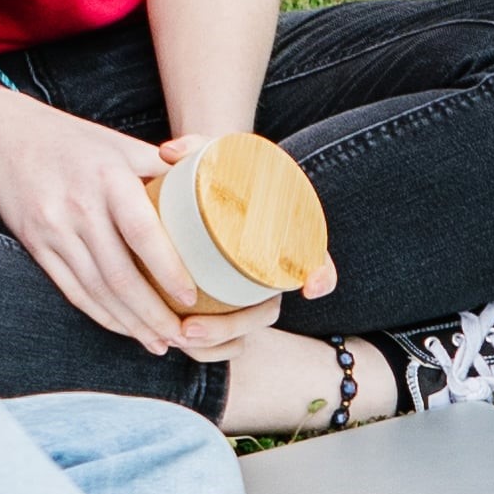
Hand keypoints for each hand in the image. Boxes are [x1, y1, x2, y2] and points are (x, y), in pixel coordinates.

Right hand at [0, 86, 230, 355]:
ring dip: (128, 323)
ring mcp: (53, 230)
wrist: (8, 137)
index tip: (190, 299)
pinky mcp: (37, 246)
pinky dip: (100, 315)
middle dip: (151, 314)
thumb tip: (219, 183)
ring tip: (159, 343)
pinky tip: (124, 329)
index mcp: (109, 178)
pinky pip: (72, 290)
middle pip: (117, 274)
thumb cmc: (79, 142)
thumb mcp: (124, 144)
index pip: (140, 232)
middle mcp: (78, 207)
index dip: (166, 270)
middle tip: (180, 337)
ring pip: (94, 290)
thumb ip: (169, 166)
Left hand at [145, 129, 327, 352]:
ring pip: (245, 333)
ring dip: (215, 345)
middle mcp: (276, 270)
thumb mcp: (213, 152)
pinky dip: (209, 348)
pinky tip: (178, 345)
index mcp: (288, 237)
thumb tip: (171, 154)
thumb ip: (196, 145)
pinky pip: (229, 338)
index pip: (318, 257)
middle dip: (230, 328)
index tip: (311, 285)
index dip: (321, 272)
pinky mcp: (232, 304)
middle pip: (267, 312)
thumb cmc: (221, 172)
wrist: (218, 185)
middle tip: (189, 327)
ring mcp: (253, 291)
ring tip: (177, 336)